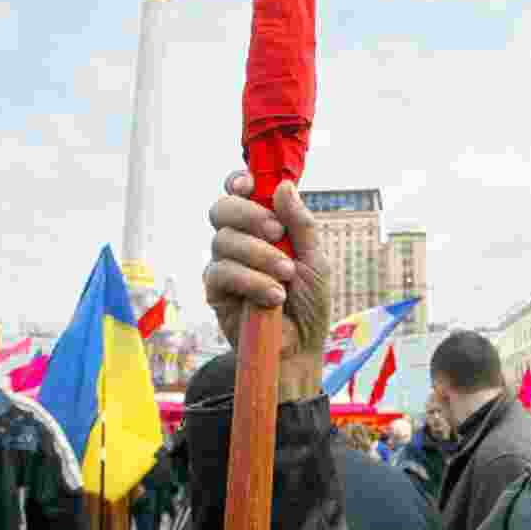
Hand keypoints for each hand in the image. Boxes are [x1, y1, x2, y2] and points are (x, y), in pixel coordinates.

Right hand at [205, 174, 330, 399]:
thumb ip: (301, 225)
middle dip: (249, 215)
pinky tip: (273, 296)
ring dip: (260, 256)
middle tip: (278, 234)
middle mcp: (239, 240)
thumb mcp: (315, 261)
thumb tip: (284, 186)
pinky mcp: (215, 291)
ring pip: (223, 239)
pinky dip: (251, 281)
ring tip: (286, 277)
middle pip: (222, 209)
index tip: (250, 184)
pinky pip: (222, 272)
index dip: (238, 182)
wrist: (301, 346)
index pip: (239, 193)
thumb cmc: (309, 303)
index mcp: (264, 227)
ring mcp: (224, 264)